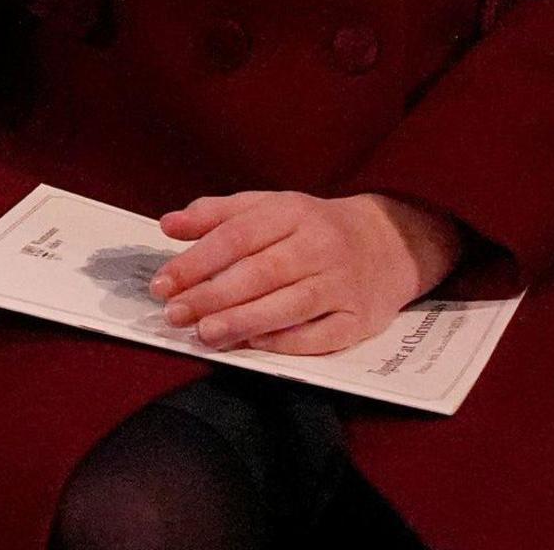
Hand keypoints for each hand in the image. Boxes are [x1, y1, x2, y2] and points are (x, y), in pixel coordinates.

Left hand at [151, 191, 464, 355]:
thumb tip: (168, 225)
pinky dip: (285, 343)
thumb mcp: (268, 207)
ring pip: (289, 305)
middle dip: (213, 295)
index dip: (197, 261)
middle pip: (261, 273)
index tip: (163, 283)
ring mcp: (342, 283)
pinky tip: (253, 346)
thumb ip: (216, 214)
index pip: (238, 235)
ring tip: (205, 334)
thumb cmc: (312, 227)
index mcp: (293, 212)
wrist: (390, 243)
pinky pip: (319, 335)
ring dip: (243, 322)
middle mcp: (320, 246)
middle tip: (174, 314)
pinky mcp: (358, 319)